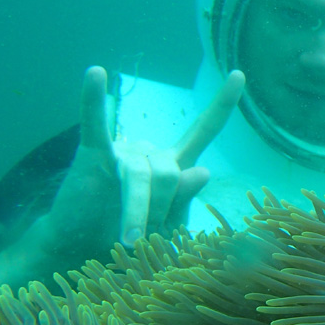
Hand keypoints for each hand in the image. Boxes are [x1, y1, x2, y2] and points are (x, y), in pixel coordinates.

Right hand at [0, 66, 244, 277]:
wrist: (85, 250)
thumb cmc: (131, 235)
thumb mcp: (167, 223)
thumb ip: (184, 198)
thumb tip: (204, 170)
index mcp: (174, 163)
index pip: (205, 129)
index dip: (223, 104)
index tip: (239, 74)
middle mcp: (150, 151)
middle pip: (170, 172)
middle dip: (160, 209)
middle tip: (143, 239)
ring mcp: (122, 150)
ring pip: (141, 175)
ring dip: (136, 211)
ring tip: (129, 239)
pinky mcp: (92, 154)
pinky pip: (94, 125)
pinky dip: (94, 100)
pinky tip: (96, 74)